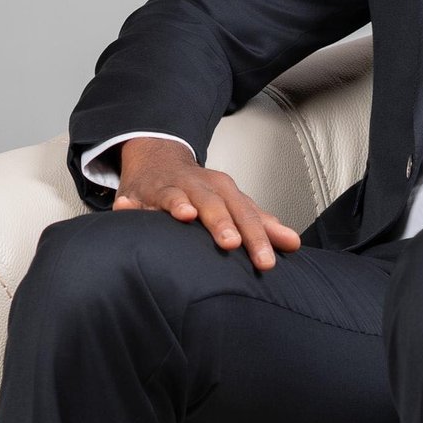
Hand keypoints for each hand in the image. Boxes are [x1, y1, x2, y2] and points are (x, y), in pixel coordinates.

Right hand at [110, 136, 301, 269]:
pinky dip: (131, 204)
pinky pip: (134, 199)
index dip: (257, 239)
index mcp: (224, 191)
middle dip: (222, 223)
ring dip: (181, 204)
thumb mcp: (233, 203)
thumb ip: (260, 224)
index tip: (267, 263)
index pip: (245, 215)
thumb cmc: (202, 189)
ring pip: (177, 196)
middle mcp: (198, 186)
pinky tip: (128, 209)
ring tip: (186, 215)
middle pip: (214, 204)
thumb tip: (294, 244)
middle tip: (231, 243)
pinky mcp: (139, 193)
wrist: (160, 159)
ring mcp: (169, 188)